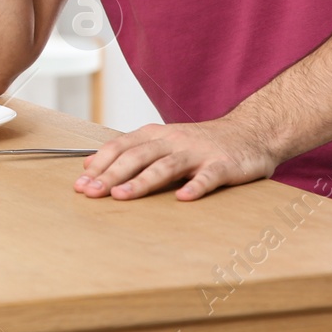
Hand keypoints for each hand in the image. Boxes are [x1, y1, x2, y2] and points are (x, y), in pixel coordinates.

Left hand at [75, 116, 281, 201]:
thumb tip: (91, 166)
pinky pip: (207, 177)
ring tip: (122, 196)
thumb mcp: (164, 142)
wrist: (251, 132)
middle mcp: (173, 140)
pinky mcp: (223, 165)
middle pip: (137, 156)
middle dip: (111, 175)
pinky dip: (194, 186)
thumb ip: (133, 152)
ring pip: (165, 166)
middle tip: (91, 193)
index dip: (100, 164)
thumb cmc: (202, 143)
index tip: (80, 183)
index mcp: (156, 135)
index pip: (121, 147)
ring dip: (142, 181)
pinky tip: (183, 199)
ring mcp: (198, 152)